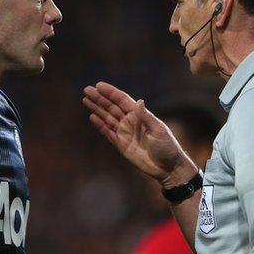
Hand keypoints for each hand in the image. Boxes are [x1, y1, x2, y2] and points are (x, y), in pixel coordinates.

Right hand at [82, 81, 197, 186]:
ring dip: (97, 108)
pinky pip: (107, 132)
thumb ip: (145, 117)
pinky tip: (92, 117)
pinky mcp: (121, 144)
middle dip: (99, 98)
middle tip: (87, 89)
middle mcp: (130, 121)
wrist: (167, 167)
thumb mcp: (158, 130)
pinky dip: (100, 124)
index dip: (110, 92)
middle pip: (111, 107)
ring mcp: (124, 132)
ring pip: (107, 117)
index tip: (99, 85)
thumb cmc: (167, 147)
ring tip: (86, 99)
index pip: (122, 100)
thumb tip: (139, 101)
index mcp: (139, 115)